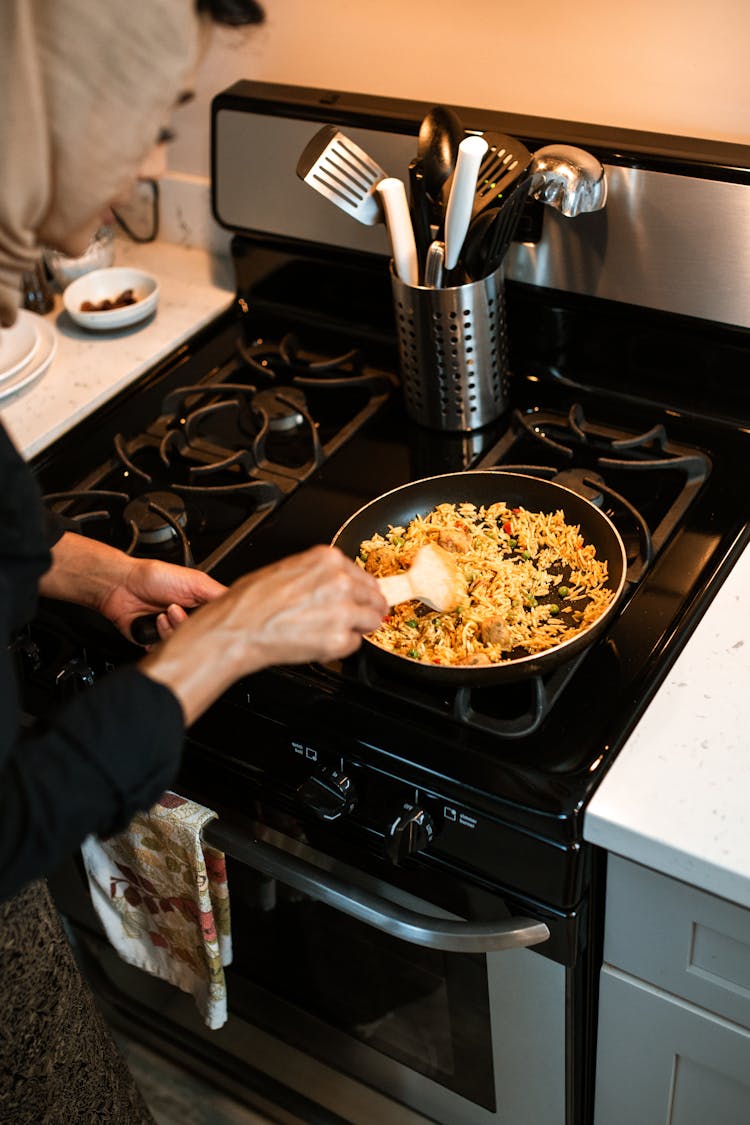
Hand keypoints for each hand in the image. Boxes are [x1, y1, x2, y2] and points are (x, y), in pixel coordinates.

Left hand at [39, 532, 225, 641]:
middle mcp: (188, 619)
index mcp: (202, 604)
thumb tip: (241, 604)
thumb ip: (219, 593)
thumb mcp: (195, 581)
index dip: (214, 623)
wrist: (121, 587)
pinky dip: (157, 641)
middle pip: (201, 637)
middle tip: (175, 610)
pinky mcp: (156, 642)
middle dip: (186, 625)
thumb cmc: (152, 577)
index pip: (218, 621)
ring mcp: (172, 631)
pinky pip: (164, 651)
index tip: (204, 618)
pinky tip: (152, 625)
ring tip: (161, 614)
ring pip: (182, 645)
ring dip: (170, 630)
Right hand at [140, 545, 387, 725]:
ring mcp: (343, 611)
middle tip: (347, 619)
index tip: (360, 599)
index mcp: (327, 560)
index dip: (361, 591)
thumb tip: (339, 583)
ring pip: (371, 622)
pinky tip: (316, 642)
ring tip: (326, 631)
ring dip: (355, 629)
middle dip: (364, 610)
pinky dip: (339, 647)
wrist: (237, 629)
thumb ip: (318, 574)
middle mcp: (340, 581)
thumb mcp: (286, 569)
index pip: (364, 576)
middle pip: (375, 598)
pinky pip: (353, 645)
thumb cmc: (251, 601)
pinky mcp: (339, 640)